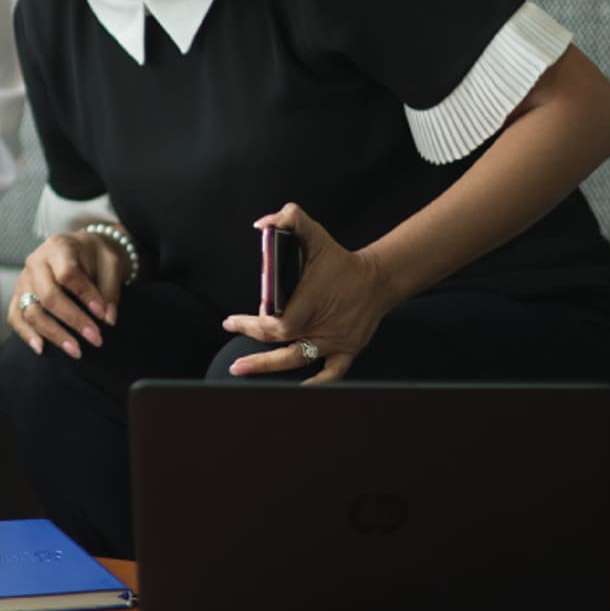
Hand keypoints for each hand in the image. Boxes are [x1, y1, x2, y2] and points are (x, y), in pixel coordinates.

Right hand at [9, 230, 129, 358]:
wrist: (80, 249)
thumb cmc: (95, 256)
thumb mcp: (112, 262)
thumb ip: (111, 288)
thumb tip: (108, 318)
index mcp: (58, 247)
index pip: (67, 274)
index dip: (85, 296)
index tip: (103, 315)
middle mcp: (36, 262)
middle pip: (48, 296)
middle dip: (73, 320)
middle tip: (96, 339)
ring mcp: (24, 280)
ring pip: (31, 310)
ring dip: (54, 334)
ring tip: (76, 351)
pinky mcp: (18, 295)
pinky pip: (16, 316)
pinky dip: (26, 334)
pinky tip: (41, 348)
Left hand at [222, 203, 399, 381]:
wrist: (377, 279)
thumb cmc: (341, 261)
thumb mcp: (314, 234)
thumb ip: (289, 219)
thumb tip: (263, 223)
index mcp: (307, 303)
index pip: (274, 323)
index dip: (252, 325)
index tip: (232, 321)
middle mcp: (319, 326)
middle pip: (280, 343)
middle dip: (252, 348)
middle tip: (232, 355)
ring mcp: (334, 341)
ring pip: (299, 360)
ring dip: (270, 369)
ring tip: (243, 371)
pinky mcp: (348, 350)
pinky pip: (332, 374)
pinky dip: (317, 384)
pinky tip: (298, 390)